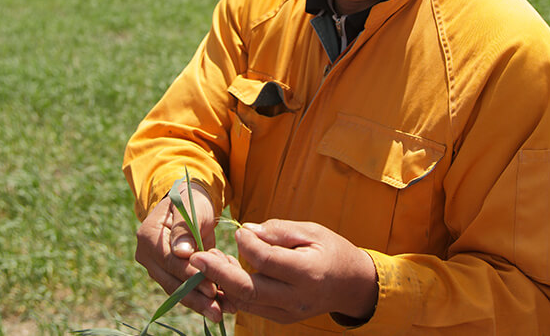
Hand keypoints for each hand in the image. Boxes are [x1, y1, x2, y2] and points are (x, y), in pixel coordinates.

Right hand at [135, 182, 222, 321]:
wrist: (192, 202)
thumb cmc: (193, 201)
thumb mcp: (191, 207)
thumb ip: (186, 228)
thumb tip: (181, 253)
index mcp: (149, 236)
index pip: (171, 262)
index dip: (192, 276)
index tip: (211, 288)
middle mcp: (147, 255)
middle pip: (172, 282)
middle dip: (196, 297)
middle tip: (218, 310)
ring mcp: (157, 267)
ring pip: (177, 290)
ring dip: (199, 303)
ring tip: (220, 312)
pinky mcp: (169, 274)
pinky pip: (184, 289)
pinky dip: (200, 297)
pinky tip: (218, 305)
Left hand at [189, 219, 377, 323]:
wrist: (352, 284)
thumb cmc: (331, 250)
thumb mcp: (312, 231)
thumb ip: (279, 231)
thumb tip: (247, 230)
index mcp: (307, 271)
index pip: (267, 260)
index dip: (248, 244)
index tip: (239, 231)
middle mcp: (296, 297)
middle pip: (249, 289)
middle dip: (218, 273)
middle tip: (196, 257)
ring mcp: (288, 312)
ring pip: (246, 302)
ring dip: (221, 284)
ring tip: (205, 263)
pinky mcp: (281, 318)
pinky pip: (251, 308)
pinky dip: (233, 293)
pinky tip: (222, 275)